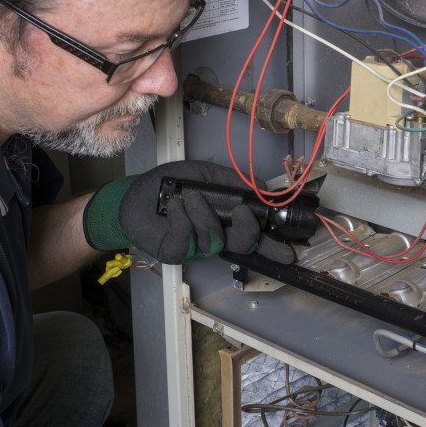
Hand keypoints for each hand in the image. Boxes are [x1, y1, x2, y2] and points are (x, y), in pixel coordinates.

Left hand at [83, 160, 294, 264]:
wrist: (136, 194)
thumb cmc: (170, 185)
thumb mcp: (206, 175)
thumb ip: (234, 181)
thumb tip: (262, 185)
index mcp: (226, 221)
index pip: (255, 237)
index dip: (273, 246)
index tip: (289, 251)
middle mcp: (215, 236)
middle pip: (242, 245)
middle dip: (248, 231)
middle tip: (243, 213)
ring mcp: (196, 248)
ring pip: (214, 240)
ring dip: (204, 215)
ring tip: (190, 197)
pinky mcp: (175, 252)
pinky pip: (187, 240)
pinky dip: (182, 219)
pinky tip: (174, 206)